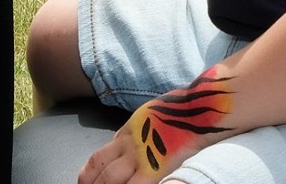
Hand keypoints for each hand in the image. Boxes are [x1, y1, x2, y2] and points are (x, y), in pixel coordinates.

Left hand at [80, 65, 236, 183]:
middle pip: (99, 169)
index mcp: (127, 132)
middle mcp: (128, 144)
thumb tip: (127, 138)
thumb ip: (138, 130)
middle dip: (90, 183)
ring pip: (110, 178)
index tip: (85, 182)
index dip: (90, 172)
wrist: (200, 108)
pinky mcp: (156, 168)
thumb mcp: (151, 114)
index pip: (99, 157)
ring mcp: (141, 156)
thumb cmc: (182, 110)